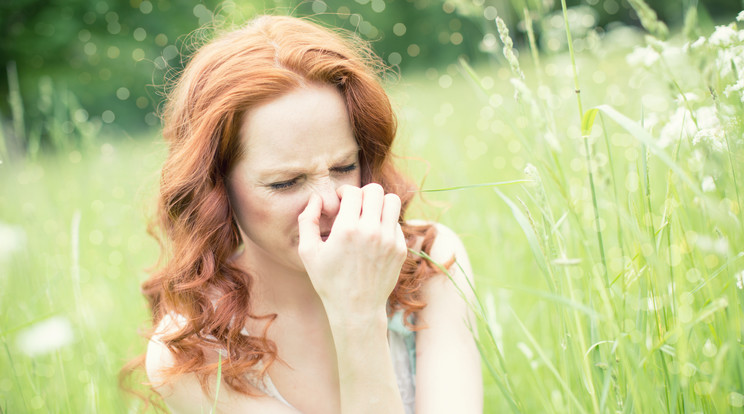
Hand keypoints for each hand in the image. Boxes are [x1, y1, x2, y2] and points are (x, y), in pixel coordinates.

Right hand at [297, 183, 407, 318]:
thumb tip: (316, 198)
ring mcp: (389, 240)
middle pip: (375, 191)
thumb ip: (307, 220)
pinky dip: (386, 222)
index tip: (340, 202)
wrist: (356, 309)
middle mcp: (371, 231)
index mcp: (347, 229)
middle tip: (355, 206)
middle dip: (363, 194)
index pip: (353, 192)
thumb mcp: (308, 252)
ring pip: (392, 201)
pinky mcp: (400, 249)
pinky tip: (374, 235)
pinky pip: (396, 222)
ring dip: (379, 203)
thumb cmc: (328, 281)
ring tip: (369, 214)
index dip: (344, 193)